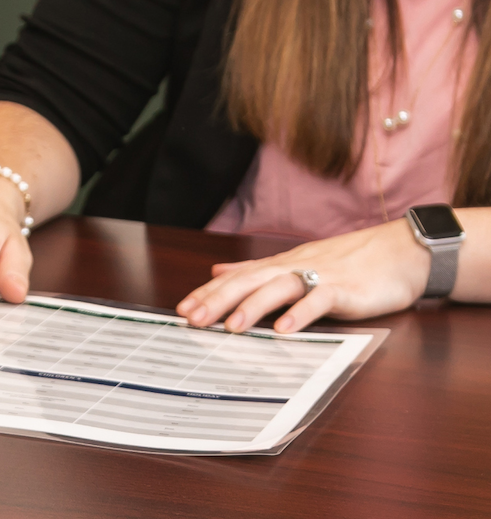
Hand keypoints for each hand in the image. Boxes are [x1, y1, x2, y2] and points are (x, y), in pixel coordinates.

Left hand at [176, 220, 430, 332]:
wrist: (401, 252)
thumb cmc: (349, 261)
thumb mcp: (295, 263)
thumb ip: (255, 270)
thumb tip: (217, 270)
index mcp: (279, 266)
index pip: (236, 278)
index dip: (207, 293)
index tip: (181, 310)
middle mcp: (293, 268)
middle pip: (248, 281)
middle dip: (217, 301)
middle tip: (192, 319)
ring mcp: (319, 277)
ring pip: (278, 288)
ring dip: (252, 307)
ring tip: (230, 327)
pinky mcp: (345, 290)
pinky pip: (319, 301)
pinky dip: (301, 313)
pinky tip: (285, 329)